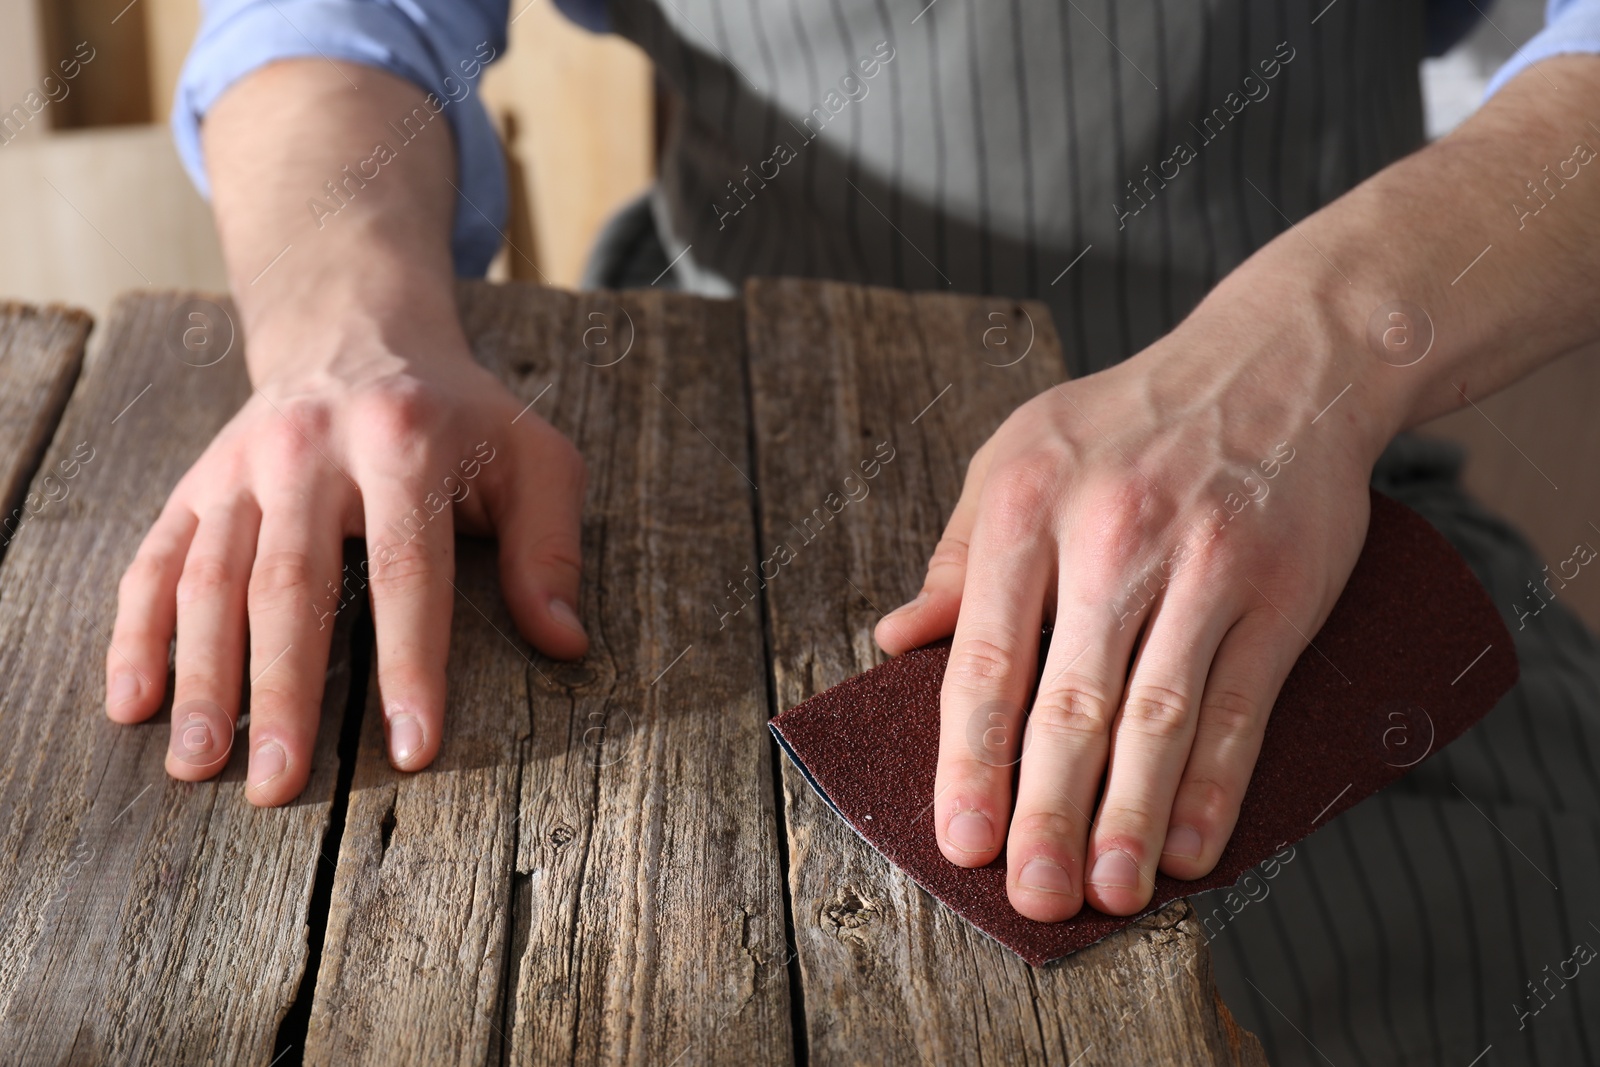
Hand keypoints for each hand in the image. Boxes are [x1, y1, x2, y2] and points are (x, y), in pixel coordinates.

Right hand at [104, 333, 586, 805]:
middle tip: (275, 785)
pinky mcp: (196, 482)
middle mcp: (309, 450)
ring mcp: (241, 466)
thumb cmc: (462, 417)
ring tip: (195, 765)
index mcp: (403, 443)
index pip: (406, 571)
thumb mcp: (534, 458)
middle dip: (280, 692)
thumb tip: (565, 643)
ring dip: (200, 675)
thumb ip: (550, 547)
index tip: (411, 750)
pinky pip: (154, 560)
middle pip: (288, 585)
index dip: (409, 664)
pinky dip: (137, 631)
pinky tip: (131, 701)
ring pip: (210, 578)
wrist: (356, 331)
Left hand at [874, 307, 1388, 919]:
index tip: (962, 838)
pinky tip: (1194, 846)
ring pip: (1157, 715)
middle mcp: (1110, 535)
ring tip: (1107, 892)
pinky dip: (1217, 785)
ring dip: (1130, 817)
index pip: (986, 657)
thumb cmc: (1128, 420)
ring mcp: (1203, 564)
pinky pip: (1242, 703)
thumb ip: (958, 555)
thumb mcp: (1017, 455)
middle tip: (1032, 896)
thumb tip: (897, 639)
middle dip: (1046, 810)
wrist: (1278, 361)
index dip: (970, 758)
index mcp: (1025, 503)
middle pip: (1069, 700)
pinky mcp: (1281, 589)